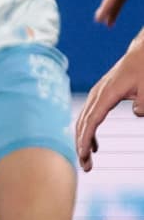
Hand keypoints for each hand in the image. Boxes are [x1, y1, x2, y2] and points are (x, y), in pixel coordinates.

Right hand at [75, 33, 143, 170]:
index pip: (92, 120)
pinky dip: (88, 133)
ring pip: (83, 122)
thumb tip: (138, 113)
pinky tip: (94, 147)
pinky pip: (89, 118)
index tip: (83, 155)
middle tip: (86, 167)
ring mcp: (96, 96)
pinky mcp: (99, 97)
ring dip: (82, 141)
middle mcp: (96, 95)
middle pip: (82, 123)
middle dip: (81, 146)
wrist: (140, 52)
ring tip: (87, 161)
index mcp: (106, 93)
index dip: (85, 138)